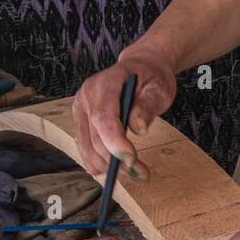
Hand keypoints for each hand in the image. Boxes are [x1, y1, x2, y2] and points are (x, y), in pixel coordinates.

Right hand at [72, 50, 176, 178]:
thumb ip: (147, 106)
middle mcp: (87, 95)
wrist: (141, 67)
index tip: (131, 160)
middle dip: (117, 159)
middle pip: (96, 136)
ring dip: (108, 165)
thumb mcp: (159, 88)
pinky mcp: (81, 120)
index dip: (115, 142)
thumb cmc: (152, 77)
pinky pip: (85, 145)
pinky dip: (98, 161)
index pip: (104, 117)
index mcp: (105, 83)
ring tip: (135, 171)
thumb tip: (138, 128)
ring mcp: (81, 108)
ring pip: (87, 146)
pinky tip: (114, 168)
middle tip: (142, 172)